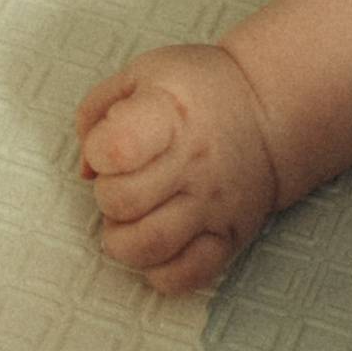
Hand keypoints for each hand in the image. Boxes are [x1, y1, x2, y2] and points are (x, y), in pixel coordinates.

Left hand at [75, 43, 283, 296]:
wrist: (267, 110)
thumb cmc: (199, 89)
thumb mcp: (143, 73)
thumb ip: (97, 109)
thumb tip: (84, 170)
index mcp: (170, 114)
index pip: (114, 150)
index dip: (98, 151)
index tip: (108, 144)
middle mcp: (194, 163)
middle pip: (122, 203)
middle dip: (107, 195)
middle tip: (122, 180)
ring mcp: (213, 205)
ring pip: (148, 247)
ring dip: (122, 239)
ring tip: (131, 217)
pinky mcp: (229, 238)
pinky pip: (186, 277)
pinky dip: (159, 272)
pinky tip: (156, 246)